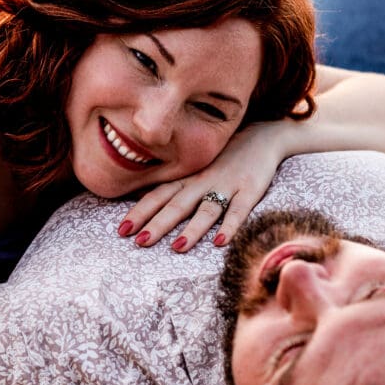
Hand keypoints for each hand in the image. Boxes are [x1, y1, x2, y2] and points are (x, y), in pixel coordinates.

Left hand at [119, 122, 287, 251]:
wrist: (263, 137)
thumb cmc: (224, 160)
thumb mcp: (196, 170)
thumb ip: (175, 187)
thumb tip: (142, 203)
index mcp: (187, 179)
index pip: (158, 195)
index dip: (140, 212)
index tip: (121, 230)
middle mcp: (202, 181)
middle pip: (177, 205)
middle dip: (158, 224)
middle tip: (140, 243)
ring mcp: (226, 186)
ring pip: (206, 210)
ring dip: (192, 229)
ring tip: (177, 248)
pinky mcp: (250, 191)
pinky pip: (239, 210)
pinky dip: (230, 227)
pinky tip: (220, 242)